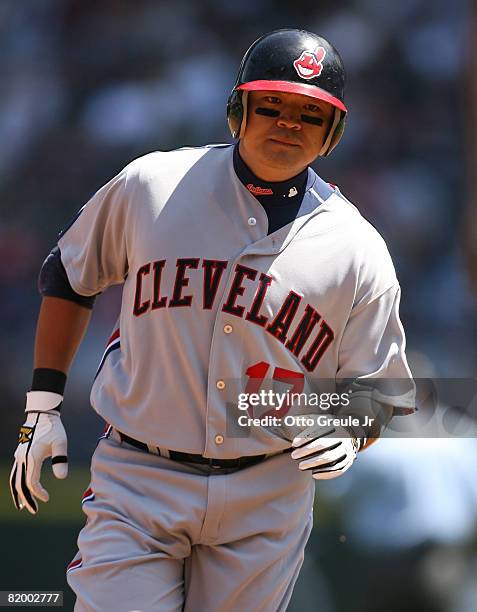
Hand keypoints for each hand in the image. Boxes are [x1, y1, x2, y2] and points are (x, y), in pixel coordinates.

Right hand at [10, 396, 67, 513]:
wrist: (42, 414)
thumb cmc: (54, 428)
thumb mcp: (60, 443)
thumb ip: (61, 459)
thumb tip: (62, 478)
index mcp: (31, 457)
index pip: (31, 482)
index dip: (38, 493)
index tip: (47, 497)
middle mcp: (22, 458)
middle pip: (19, 484)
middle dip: (26, 498)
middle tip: (33, 511)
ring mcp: (19, 456)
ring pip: (14, 479)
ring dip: (18, 493)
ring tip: (22, 506)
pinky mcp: (20, 454)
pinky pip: (16, 472)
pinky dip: (17, 483)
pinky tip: (22, 489)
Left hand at [291, 418, 358, 479]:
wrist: (351, 432)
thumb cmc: (328, 427)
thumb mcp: (319, 420)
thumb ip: (306, 421)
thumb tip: (289, 421)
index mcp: (334, 424)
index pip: (318, 431)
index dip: (305, 438)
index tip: (293, 445)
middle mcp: (343, 436)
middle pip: (324, 444)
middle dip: (307, 451)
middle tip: (293, 456)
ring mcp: (347, 448)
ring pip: (330, 458)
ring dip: (314, 463)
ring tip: (301, 466)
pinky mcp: (349, 460)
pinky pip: (338, 469)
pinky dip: (326, 473)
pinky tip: (314, 474)